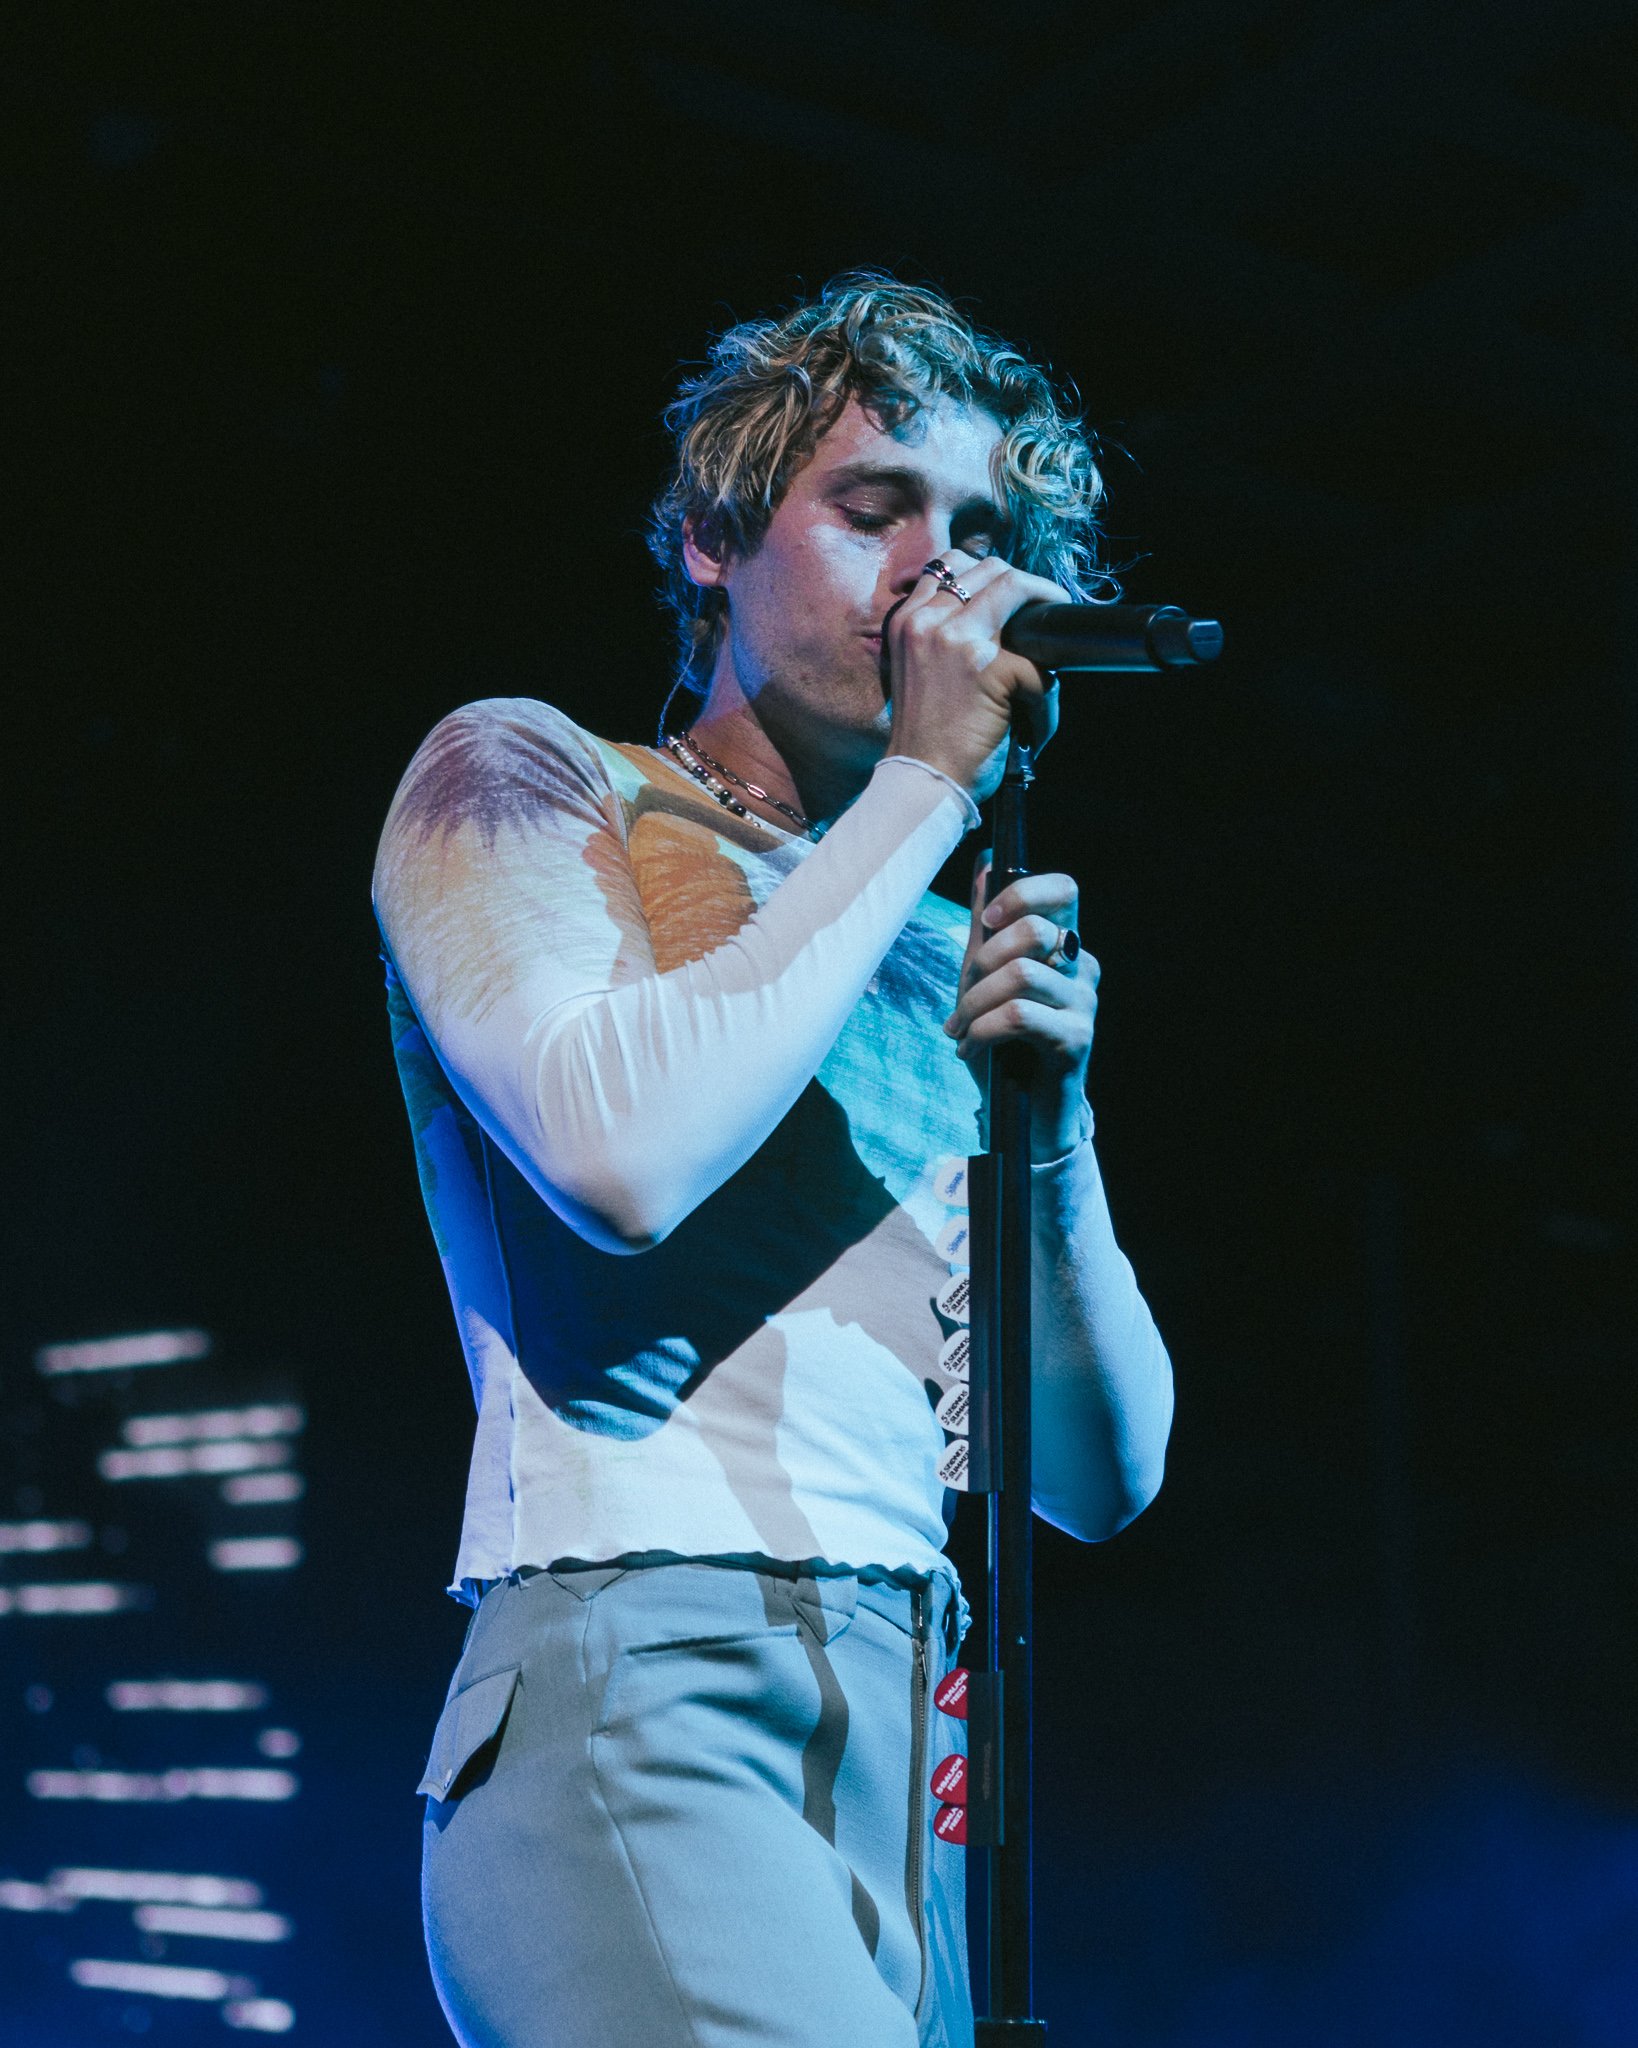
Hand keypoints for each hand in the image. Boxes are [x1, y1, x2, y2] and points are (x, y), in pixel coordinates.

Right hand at [883, 549, 1069, 804]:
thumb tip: (993, 613)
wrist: (921, 784)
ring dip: (1043, 615)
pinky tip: (1032, 727)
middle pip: (990, 568)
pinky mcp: (989, 667)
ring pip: (1017, 590)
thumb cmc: (925, 739)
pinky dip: (1044, 701)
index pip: (949, 563)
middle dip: (1025, 588)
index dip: (988, 573)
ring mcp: (956, 639)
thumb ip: (939, 635)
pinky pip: (1039, 666)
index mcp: (905, 620)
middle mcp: (926, 621)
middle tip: (1045, 613)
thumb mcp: (915, 671)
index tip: (1012, 593)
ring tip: (1049, 652)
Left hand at [944, 853, 1097, 1161]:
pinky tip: (969, 1049)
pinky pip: (1018, 1016)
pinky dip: (981, 1030)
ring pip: (1021, 975)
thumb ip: (986, 926)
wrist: (1023, 1114)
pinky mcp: (1077, 1040)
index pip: (1064, 890)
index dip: (1023, 893)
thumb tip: (986, 862)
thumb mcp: (986, 978)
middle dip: (982, 962)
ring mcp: (1084, 1004)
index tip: (985, 919)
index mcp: (1065, 945)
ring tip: (960, 1029)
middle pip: (1035, 931)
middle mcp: (1083, 968)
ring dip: (974, 1004)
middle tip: (962, 997)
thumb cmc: (1005, 1043)